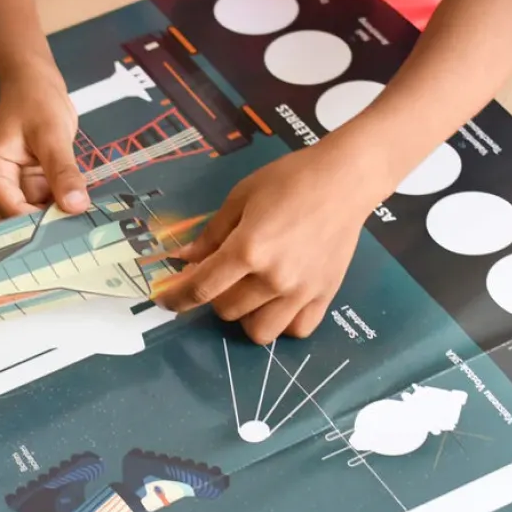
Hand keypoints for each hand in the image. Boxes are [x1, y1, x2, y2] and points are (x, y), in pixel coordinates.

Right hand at [0, 63, 88, 217]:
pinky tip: (81, 210)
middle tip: (87, 230)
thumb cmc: (37, 101)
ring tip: (87, 222)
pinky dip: (60, 210)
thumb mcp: (53, 134)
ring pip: (34, 220)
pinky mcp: (25, 192)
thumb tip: (77, 206)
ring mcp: (8, 192)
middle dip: (51, 225)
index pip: (13, 215)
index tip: (76, 229)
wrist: (34, 85)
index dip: (42, 225)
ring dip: (58, 220)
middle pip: (20, 223)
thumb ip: (63, 172)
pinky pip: (43, 210)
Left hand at [158, 142, 386, 343]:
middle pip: (227, 311)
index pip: (201, 288)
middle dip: (216, 296)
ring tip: (252, 293)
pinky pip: (297, 330)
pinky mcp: (325, 296)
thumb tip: (185, 259)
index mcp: (248, 250)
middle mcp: (273, 278)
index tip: (165, 301)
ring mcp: (301, 291)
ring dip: (247, 316)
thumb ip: (212, 234)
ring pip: (260, 331)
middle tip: (225, 276)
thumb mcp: (241, 198)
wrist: (345, 179)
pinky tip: (280, 302)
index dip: (177, 298)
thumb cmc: (290, 180)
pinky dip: (284, 323)